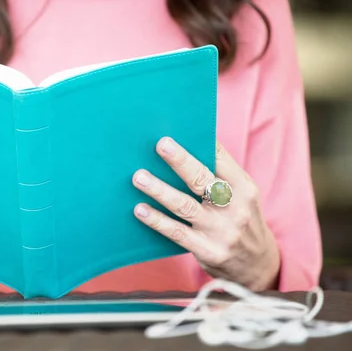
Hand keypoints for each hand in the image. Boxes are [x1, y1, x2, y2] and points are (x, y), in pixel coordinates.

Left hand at [132, 137, 280, 290]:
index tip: (180, 131)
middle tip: (160, 144)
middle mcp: (234, 208)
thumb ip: (222, 175)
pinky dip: (157, 220)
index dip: (203, 144)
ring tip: (139, 177)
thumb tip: (190, 146)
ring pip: (185, 205)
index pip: (222, 161)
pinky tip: (140, 209)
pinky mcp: (208, 250)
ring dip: (160, 190)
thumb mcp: (243, 197)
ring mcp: (221, 231)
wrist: (258, 266)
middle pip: (203, 180)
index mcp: (244, 189)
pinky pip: (177, 232)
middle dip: (180, 161)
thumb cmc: (241, 220)